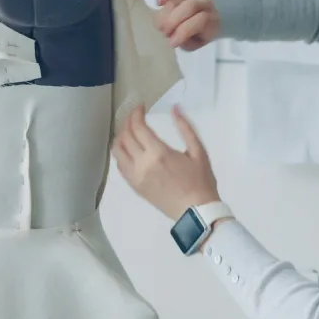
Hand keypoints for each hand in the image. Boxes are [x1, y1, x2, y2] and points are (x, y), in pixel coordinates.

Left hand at [113, 104, 219, 220]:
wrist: (196, 212)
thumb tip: (175, 108)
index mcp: (158, 153)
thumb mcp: (199, 151)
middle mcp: (142, 163)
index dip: (136, 113)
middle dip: (128, 121)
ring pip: (117, 150)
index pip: (138, 127)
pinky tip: (128, 147)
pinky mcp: (134, 185)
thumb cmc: (201, 181)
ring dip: (120, 135)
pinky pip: (119, 165)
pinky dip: (120, 152)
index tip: (141, 106)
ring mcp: (135, 176)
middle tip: (135, 115)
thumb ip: (186, 128)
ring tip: (129, 129)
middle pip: (125, 135)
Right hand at [154, 0, 219, 50]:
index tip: (172, 43)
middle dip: (172, 22)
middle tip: (166, 33)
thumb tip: (172, 36)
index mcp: (213, 20)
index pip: (201, 20)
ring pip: (177, 0)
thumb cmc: (197, 34)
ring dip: (164, 15)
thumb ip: (185, 41)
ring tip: (162, 26)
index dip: (183, 32)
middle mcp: (204, 3)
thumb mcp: (195, 43)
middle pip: (189, 7)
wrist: (204, 21)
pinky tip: (159, 3)